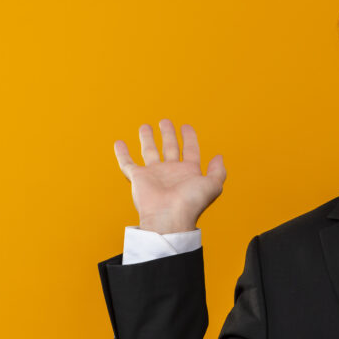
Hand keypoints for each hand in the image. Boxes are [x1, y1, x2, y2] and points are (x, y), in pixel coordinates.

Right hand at [114, 119, 225, 233]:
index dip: (189, 137)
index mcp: (189, 172)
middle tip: (165, 121)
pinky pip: (127, 163)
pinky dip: (122, 153)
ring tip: (145, 126)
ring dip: (147, 138)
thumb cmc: (191, 203)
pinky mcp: (138, 177)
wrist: (169, 216)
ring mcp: (154, 174)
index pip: (190, 150)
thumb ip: (219, 171)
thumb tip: (219, 157)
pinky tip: (119, 142)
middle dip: (168, 134)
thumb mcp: (213, 185)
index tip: (186, 126)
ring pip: (149, 151)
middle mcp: (171, 172)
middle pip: (169, 147)